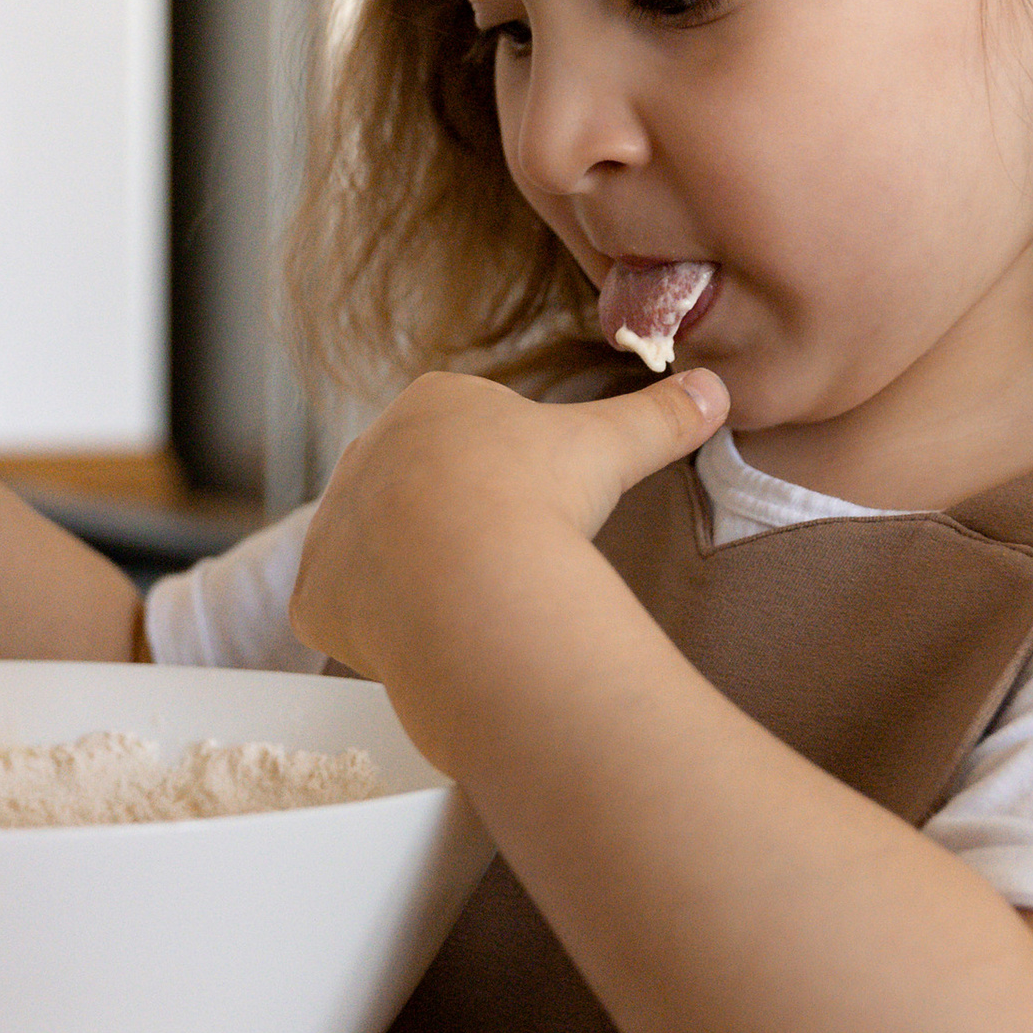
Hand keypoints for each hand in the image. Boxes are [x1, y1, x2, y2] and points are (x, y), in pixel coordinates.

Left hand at [289, 363, 728, 703]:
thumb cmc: (540, 499)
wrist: (473, 577)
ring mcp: (332, 527)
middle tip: (503, 566)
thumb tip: (717, 389)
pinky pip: (341, 615)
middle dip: (451, 527)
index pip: (465, 439)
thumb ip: (660, 415)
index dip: (506, 480)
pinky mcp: (314, 597)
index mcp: (432, 405)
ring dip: (410, 578)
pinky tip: (420, 644)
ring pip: (372, 554)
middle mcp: (366, 456)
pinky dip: (375, 632)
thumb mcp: (612, 446)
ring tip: (467, 608)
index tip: (535, 512)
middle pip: (413, 496)